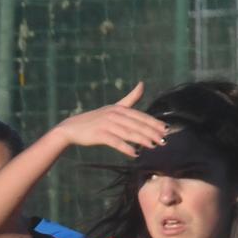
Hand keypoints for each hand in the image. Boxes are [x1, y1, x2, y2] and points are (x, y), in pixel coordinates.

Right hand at [51, 83, 169, 157]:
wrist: (71, 128)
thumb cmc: (94, 119)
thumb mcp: (113, 107)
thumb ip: (130, 98)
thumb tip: (143, 84)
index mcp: (119, 108)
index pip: (141, 116)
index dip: (154, 123)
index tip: (166, 129)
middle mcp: (114, 115)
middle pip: (137, 125)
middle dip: (152, 133)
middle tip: (164, 141)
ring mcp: (106, 124)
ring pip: (129, 133)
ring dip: (142, 140)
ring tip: (153, 147)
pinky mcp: (99, 135)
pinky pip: (115, 142)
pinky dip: (126, 148)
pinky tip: (134, 154)